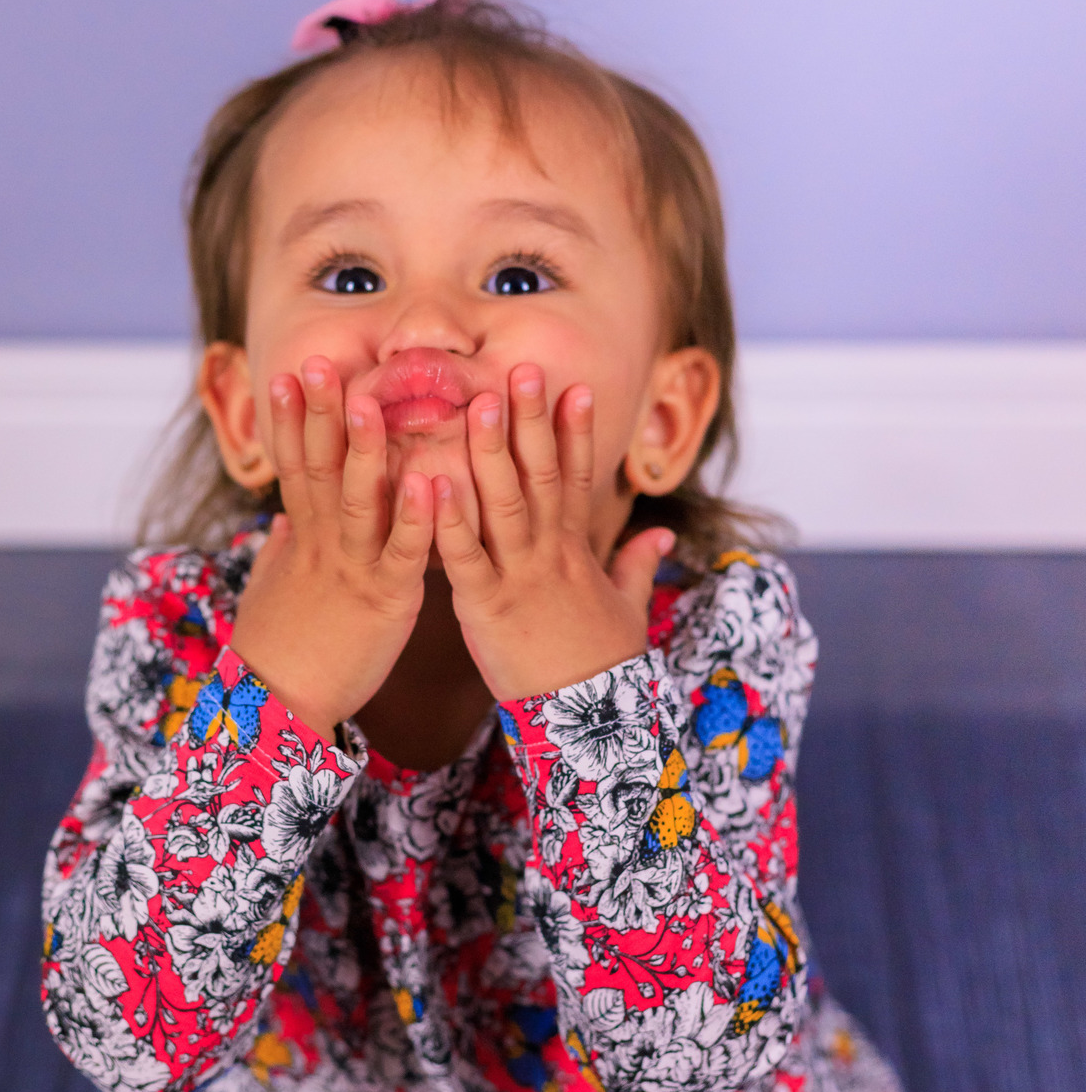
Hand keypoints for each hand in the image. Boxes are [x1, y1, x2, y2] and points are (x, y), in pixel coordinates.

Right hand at [229, 356, 433, 741]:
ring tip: (368, 401)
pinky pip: (402, 552)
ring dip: (364, 450)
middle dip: (318, 413)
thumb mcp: (276, 589)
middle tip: (318, 361)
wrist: (278, 707)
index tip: (287, 373)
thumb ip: (284, 548)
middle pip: (319, 468)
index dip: (291, 420)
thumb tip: (283, 518)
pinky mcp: (383, 598)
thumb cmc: (282, 648)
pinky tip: (426, 480)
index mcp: (305, 538)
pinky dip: (414, 516)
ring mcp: (352, 568)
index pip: (295, 466)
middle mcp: (324, 544)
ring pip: (357, 499)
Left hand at [430, 365, 673, 701]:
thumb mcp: (627, 608)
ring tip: (480, 403)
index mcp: (575, 551)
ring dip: (491, 450)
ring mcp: (519, 577)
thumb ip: (636, 563)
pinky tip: (430, 481)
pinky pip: (463, 557)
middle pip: (540, 475)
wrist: (591, 722)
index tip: (576, 385)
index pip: (578, 478)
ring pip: (503, 504)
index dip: (576, 432)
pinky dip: (446, 519)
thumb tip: (663, 532)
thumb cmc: (603, 664)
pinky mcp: (487, 608)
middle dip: (532, 421)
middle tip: (522, 369)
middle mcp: (549, 554)